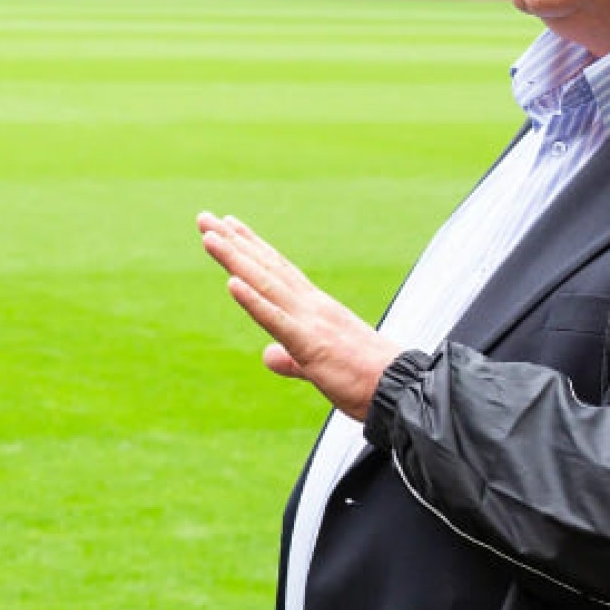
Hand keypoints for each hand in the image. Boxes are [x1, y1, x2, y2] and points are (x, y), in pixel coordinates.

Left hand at [197, 212, 400, 419]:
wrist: (405, 392)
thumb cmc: (369, 380)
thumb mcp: (319, 367)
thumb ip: (291, 360)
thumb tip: (268, 356)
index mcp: (315, 310)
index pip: (277, 271)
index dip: (251, 248)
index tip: (228, 227)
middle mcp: (312, 306)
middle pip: (265, 268)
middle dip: (232, 243)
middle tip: (205, 218)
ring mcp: (311, 322)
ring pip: (265, 284)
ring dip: (235, 259)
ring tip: (209, 236)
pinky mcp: (311, 345)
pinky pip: (276, 320)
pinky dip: (253, 301)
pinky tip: (231, 283)